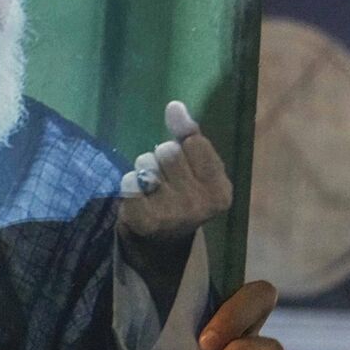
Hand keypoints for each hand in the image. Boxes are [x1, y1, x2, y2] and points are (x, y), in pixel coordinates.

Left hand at [117, 101, 233, 239]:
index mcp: (220, 191)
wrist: (160, 244)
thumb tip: (174, 106)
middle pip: (168, 151)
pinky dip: (129, 183)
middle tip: (164, 178)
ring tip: (150, 188)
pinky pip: (129, 181)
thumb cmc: (182, 196)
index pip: (194, 142)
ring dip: (143, 169)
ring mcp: (171, 214)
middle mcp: (199, 205)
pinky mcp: (143, 220)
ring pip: (146, 163)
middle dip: (161, 157)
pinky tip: (138, 197)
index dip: (183, 147)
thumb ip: (190, 135)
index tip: (185, 167)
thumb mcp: (197, 167)